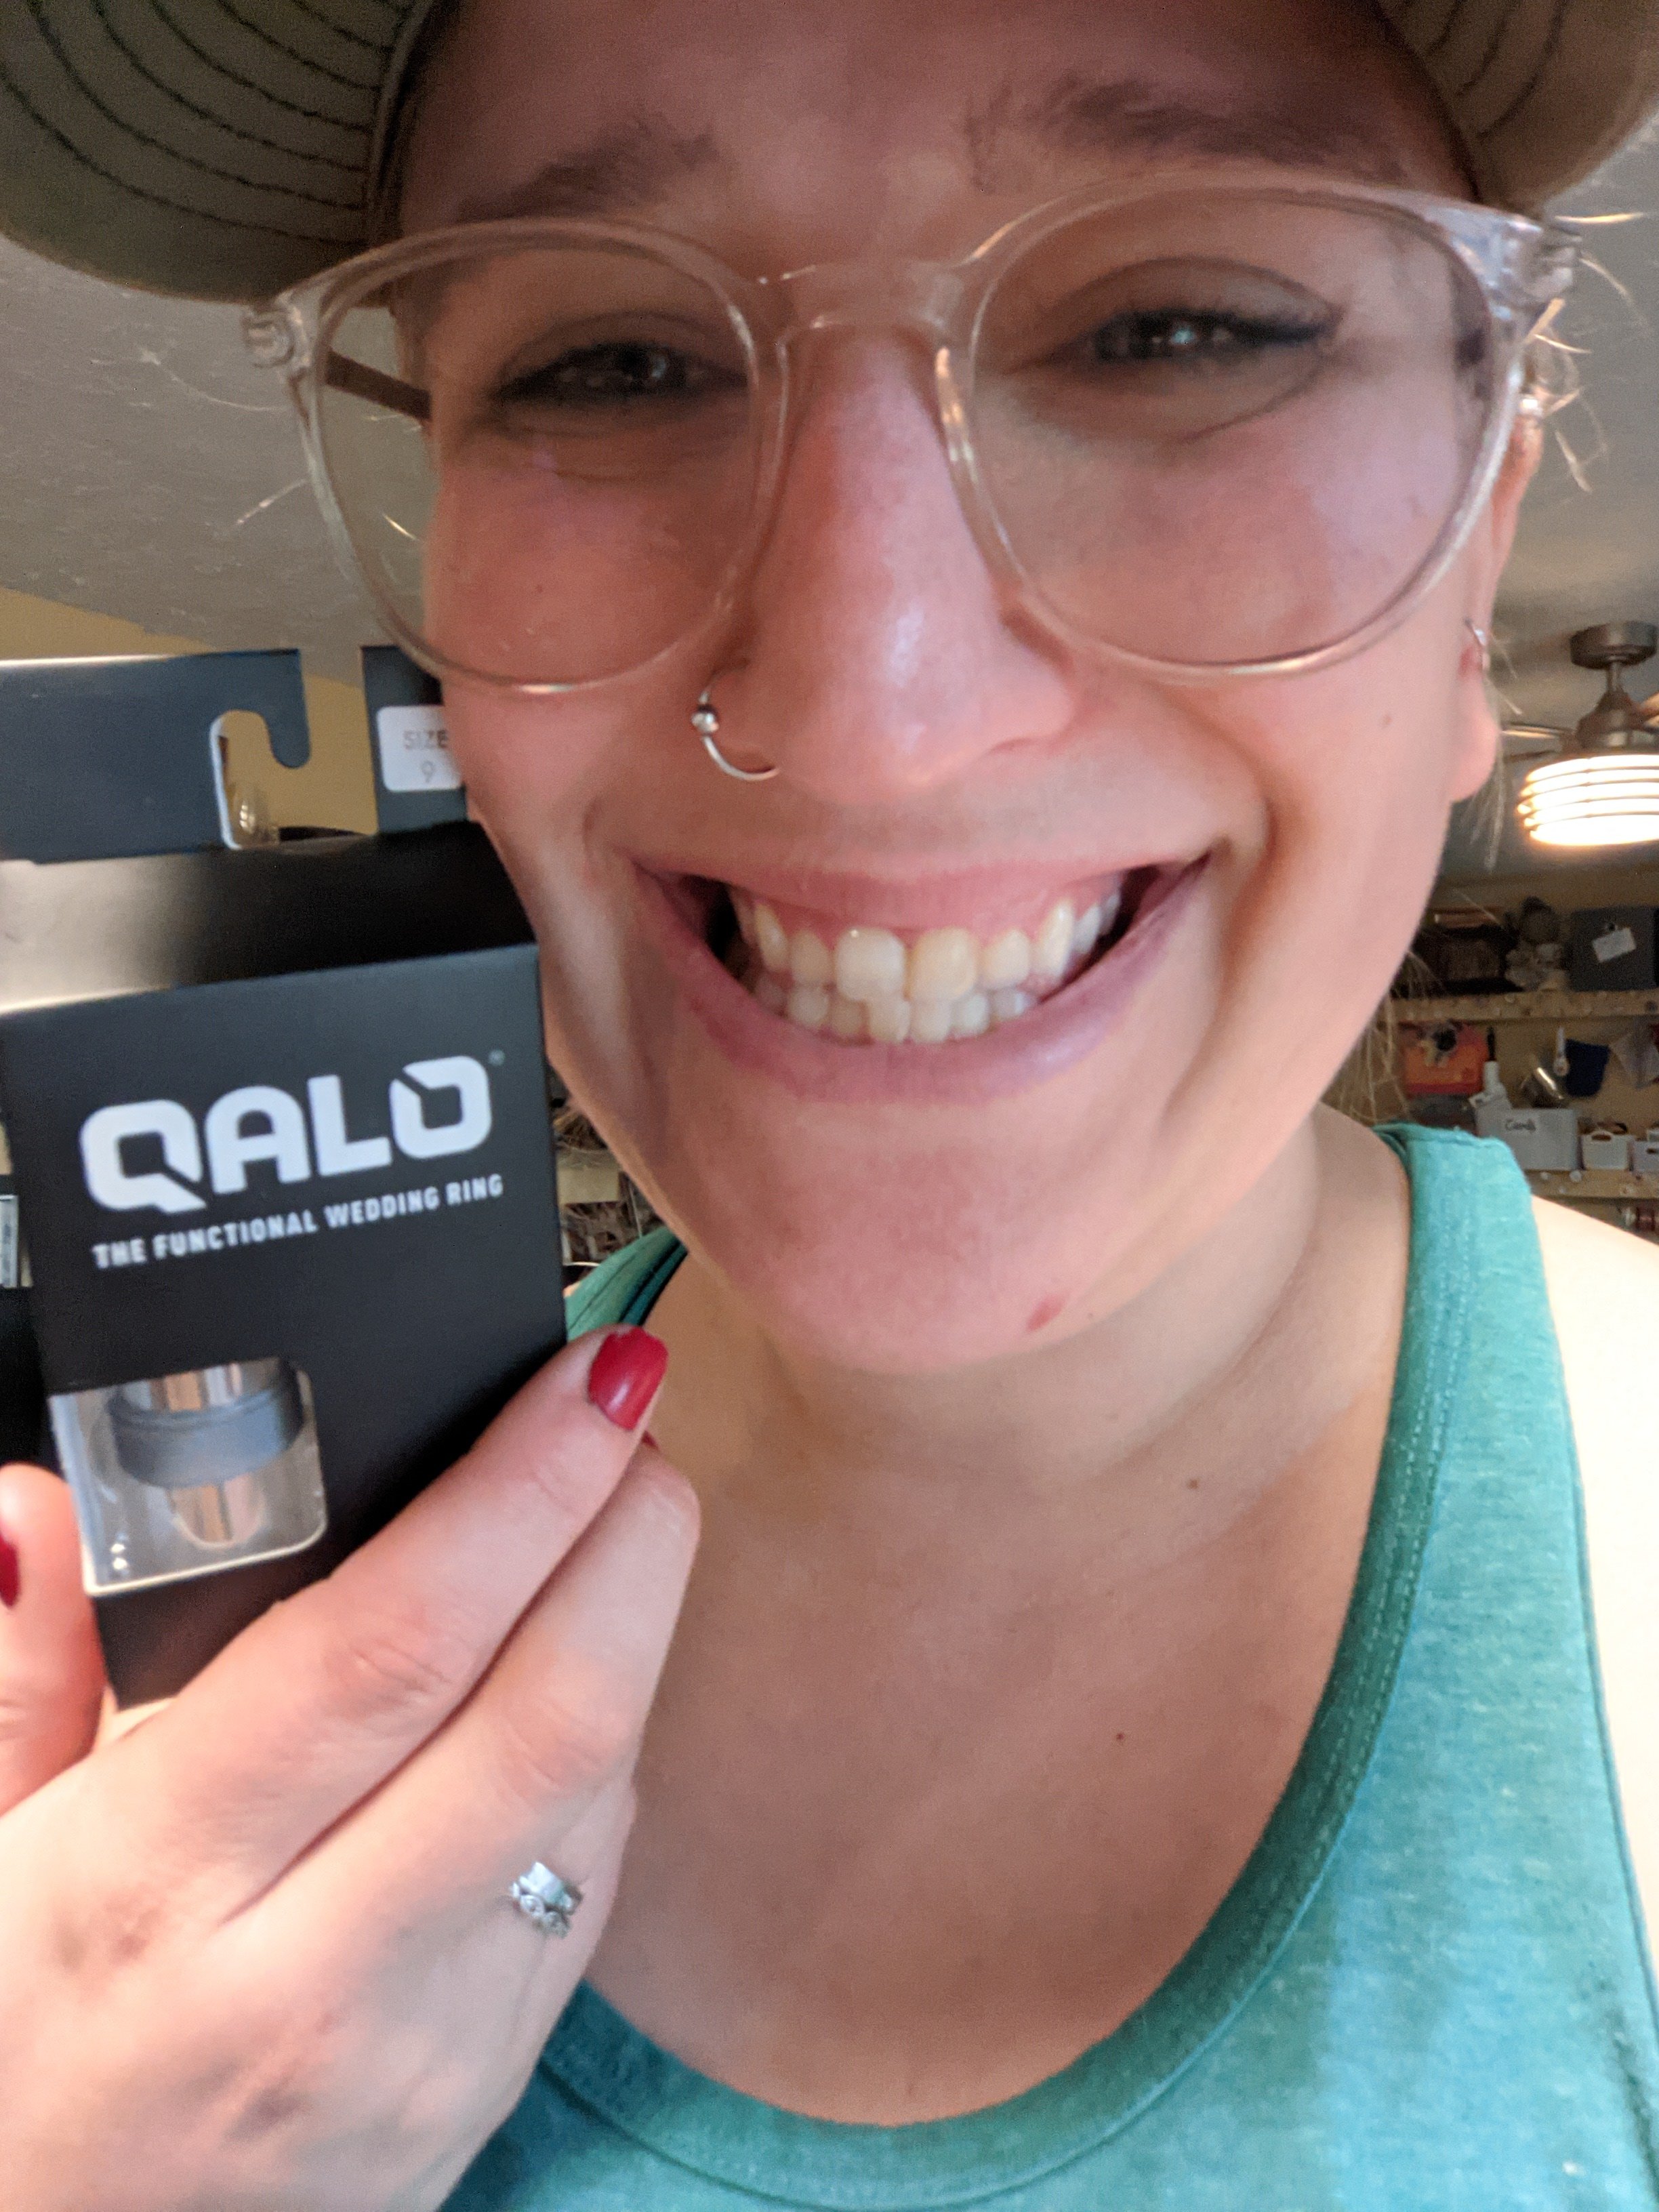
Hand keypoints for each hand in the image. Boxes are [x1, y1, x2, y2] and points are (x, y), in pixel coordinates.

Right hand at [0, 1327, 695, 2211]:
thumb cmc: (6, 2050)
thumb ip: (12, 1671)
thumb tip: (34, 1505)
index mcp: (154, 1891)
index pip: (386, 1651)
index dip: (514, 1494)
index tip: (588, 1379)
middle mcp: (312, 1976)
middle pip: (549, 1711)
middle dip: (628, 1534)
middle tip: (637, 1413)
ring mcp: (427, 2046)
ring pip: (598, 1790)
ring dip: (633, 1625)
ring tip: (607, 1511)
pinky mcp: (491, 2081)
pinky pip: (591, 1878)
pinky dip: (604, 1748)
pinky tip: (565, 1671)